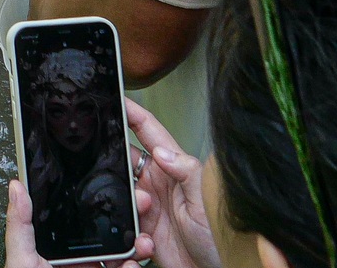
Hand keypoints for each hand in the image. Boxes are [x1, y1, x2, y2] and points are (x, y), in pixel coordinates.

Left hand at [4, 178, 152, 267]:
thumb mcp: (22, 260)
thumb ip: (20, 225)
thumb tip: (16, 187)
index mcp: (58, 251)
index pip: (81, 222)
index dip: (98, 205)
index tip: (114, 190)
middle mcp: (80, 263)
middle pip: (108, 237)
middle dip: (126, 221)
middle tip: (138, 206)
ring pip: (122, 256)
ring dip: (136, 244)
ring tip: (140, 240)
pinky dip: (135, 267)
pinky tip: (134, 263)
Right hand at [125, 99, 221, 267]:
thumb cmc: (223, 236)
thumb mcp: (205, 196)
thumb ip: (186, 171)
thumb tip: (161, 152)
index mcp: (172, 168)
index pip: (147, 131)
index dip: (130, 112)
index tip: (113, 95)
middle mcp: (157, 184)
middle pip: (124, 160)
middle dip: (113, 162)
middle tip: (115, 170)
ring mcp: (148, 208)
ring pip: (119, 193)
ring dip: (126, 204)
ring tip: (145, 215)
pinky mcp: (142, 233)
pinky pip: (122, 226)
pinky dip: (128, 233)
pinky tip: (144, 242)